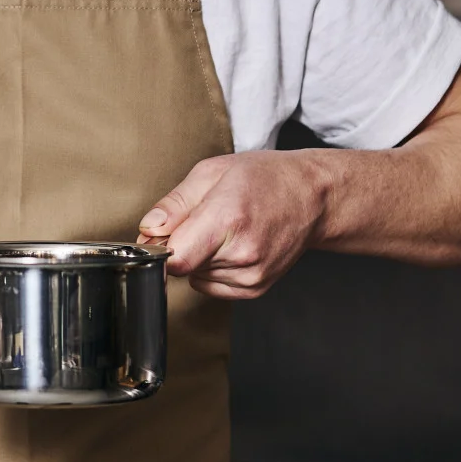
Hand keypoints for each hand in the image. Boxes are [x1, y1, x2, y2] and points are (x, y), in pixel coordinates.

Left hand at [138, 151, 327, 298]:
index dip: (159, 248)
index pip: (175, 258)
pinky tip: (232, 246)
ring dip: (200, 257)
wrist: (312, 196)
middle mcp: (242, 253)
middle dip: (182, 245)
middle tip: (204, 219)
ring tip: (226, 230)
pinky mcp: (255, 289)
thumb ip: (174, 204)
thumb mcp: (212, 172)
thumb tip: (149, 229)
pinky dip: (214, 269)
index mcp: (227, 218)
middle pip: (183, 266)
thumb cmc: (264, 178)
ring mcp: (252, 274)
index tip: (160, 235)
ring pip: (197, 276)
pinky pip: (212, 286)